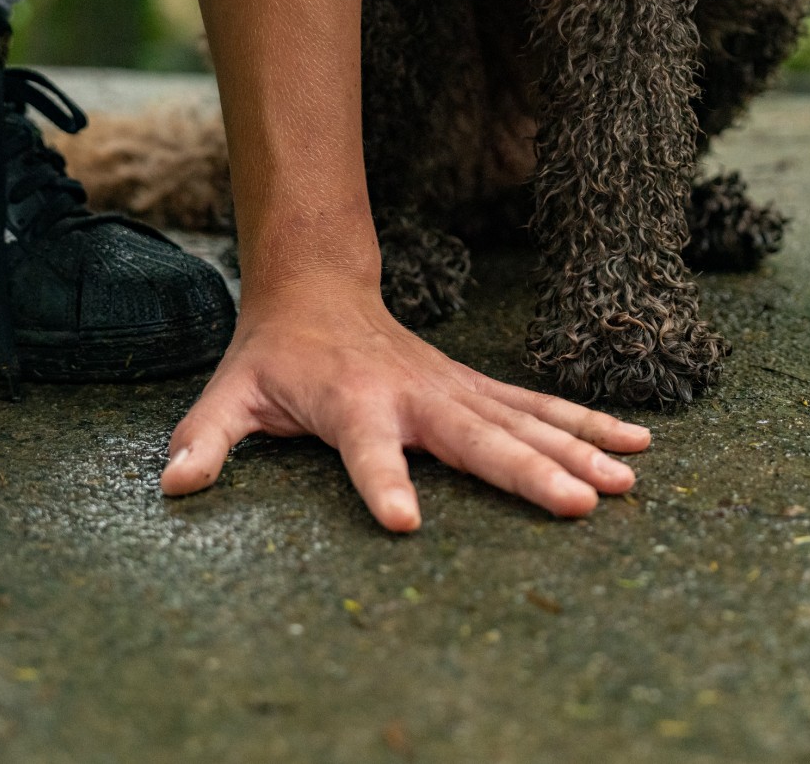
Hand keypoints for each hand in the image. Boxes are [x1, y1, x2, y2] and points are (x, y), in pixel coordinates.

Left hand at [160, 292, 649, 531]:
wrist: (318, 288)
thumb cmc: (274, 354)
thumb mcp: (229, 393)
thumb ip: (205, 438)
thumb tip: (173, 486)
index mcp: (352, 403)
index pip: (367, 448)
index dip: (382, 481)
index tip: (404, 521)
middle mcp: (415, 394)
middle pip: (477, 436)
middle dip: (530, 470)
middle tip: (580, 504)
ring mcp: (455, 388)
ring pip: (526, 418)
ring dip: (579, 446)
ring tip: (628, 478)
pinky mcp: (477, 386)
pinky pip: (540, 405)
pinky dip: (588, 422)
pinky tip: (636, 443)